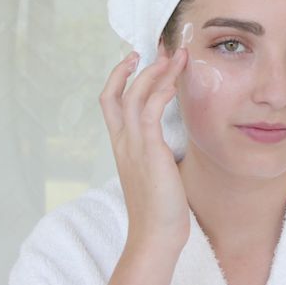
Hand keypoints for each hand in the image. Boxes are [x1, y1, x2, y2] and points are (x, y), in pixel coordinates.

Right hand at [99, 46, 190, 250]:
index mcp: (121, 146)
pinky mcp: (148, 150)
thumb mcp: (155, 173)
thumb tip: (169, 142)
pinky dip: (160, 91)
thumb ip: (155, 153)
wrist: (156, 235)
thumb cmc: (160, 209)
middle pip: (115, 92)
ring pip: (134, 95)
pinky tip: (174, 81)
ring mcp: (132, 145)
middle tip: (157, 48)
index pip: (110, 102)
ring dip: (155, 72)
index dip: (119, 77)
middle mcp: (122, 142)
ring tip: (175, 57)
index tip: (135, 59)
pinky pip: (149, 111)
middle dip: (133, 67)